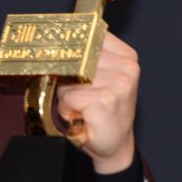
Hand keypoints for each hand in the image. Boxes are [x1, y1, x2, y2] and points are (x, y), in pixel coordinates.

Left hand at [54, 32, 138, 173]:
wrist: (114, 143)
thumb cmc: (101, 109)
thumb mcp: (97, 78)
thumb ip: (85, 58)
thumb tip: (53, 44)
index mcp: (126, 55)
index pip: (87, 38)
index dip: (70, 52)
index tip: (70, 66)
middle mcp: (128, 67)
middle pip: (76, 59)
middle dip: (68, 79)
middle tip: (80, 97)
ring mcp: (119, 83)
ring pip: (70, 79)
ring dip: (67, 96)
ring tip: (81, 108)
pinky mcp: (107, 100)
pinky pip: (70, 97)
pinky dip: (67, 109)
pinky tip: (80, 116)